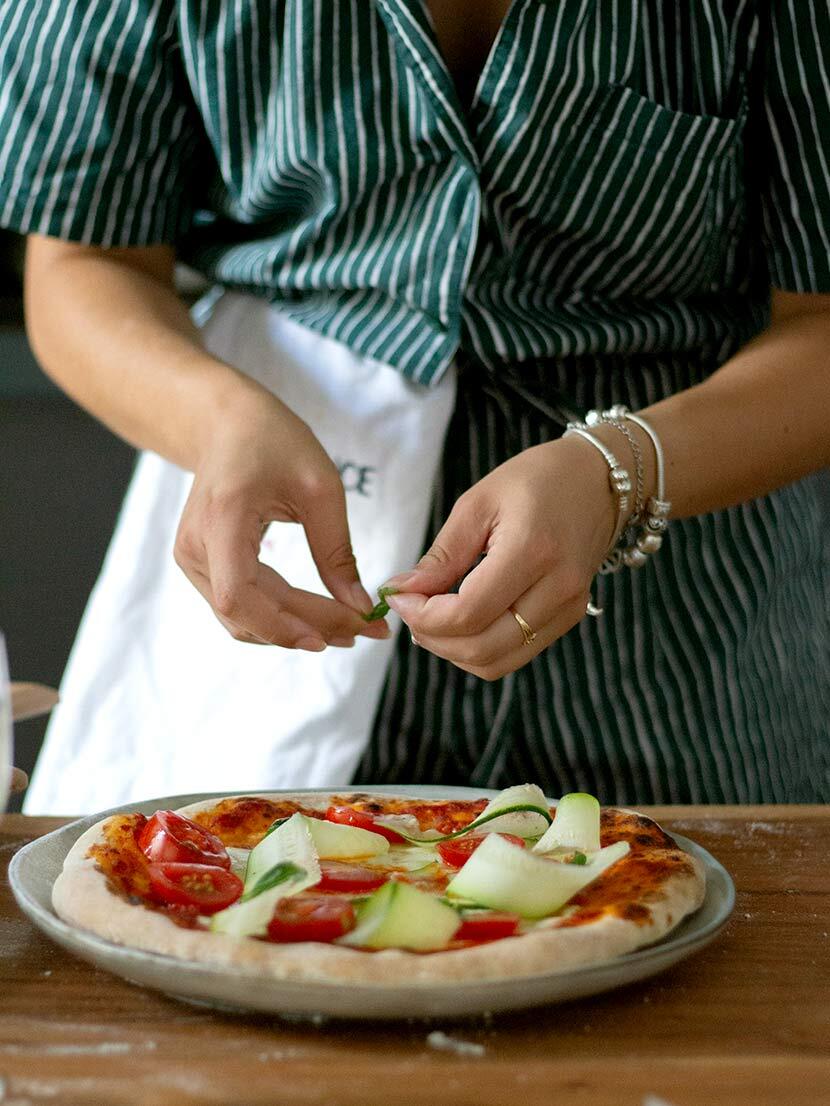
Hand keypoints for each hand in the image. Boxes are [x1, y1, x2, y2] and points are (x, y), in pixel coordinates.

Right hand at [174, 383, 389, 649]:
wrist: (226, 423)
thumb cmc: (273, 441)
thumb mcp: (320, 488)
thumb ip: (336, 551)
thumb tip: (359, 607)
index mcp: (220, 520)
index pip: (239, 595)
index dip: (283, 625)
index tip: (336, 633)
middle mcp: (195, 547)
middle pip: (246, 612)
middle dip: (305, 629)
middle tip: (362, 632)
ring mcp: (192, 559)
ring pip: (242, 618)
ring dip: (293, 630)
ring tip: (346, 628)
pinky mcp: (202, 565)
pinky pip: (239, 605)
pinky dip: (277, 617)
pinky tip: (316, 616)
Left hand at [383, 436, 617, 678]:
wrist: (598, 479)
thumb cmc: (536, 480)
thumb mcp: (478, 503)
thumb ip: (442, 555)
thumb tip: (403, 591)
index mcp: (533, 551)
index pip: (468, 613)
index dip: (423, 615)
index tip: (399, 597)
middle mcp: (558, 588)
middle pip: (482, 648)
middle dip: (433, 638)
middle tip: (410, 609)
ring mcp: (569, 608)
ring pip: (497, 662)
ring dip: (453, 650)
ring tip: (432, 617)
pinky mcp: (570, 617)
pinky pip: (515, 654)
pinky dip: (479, 648)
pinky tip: (461, 620)